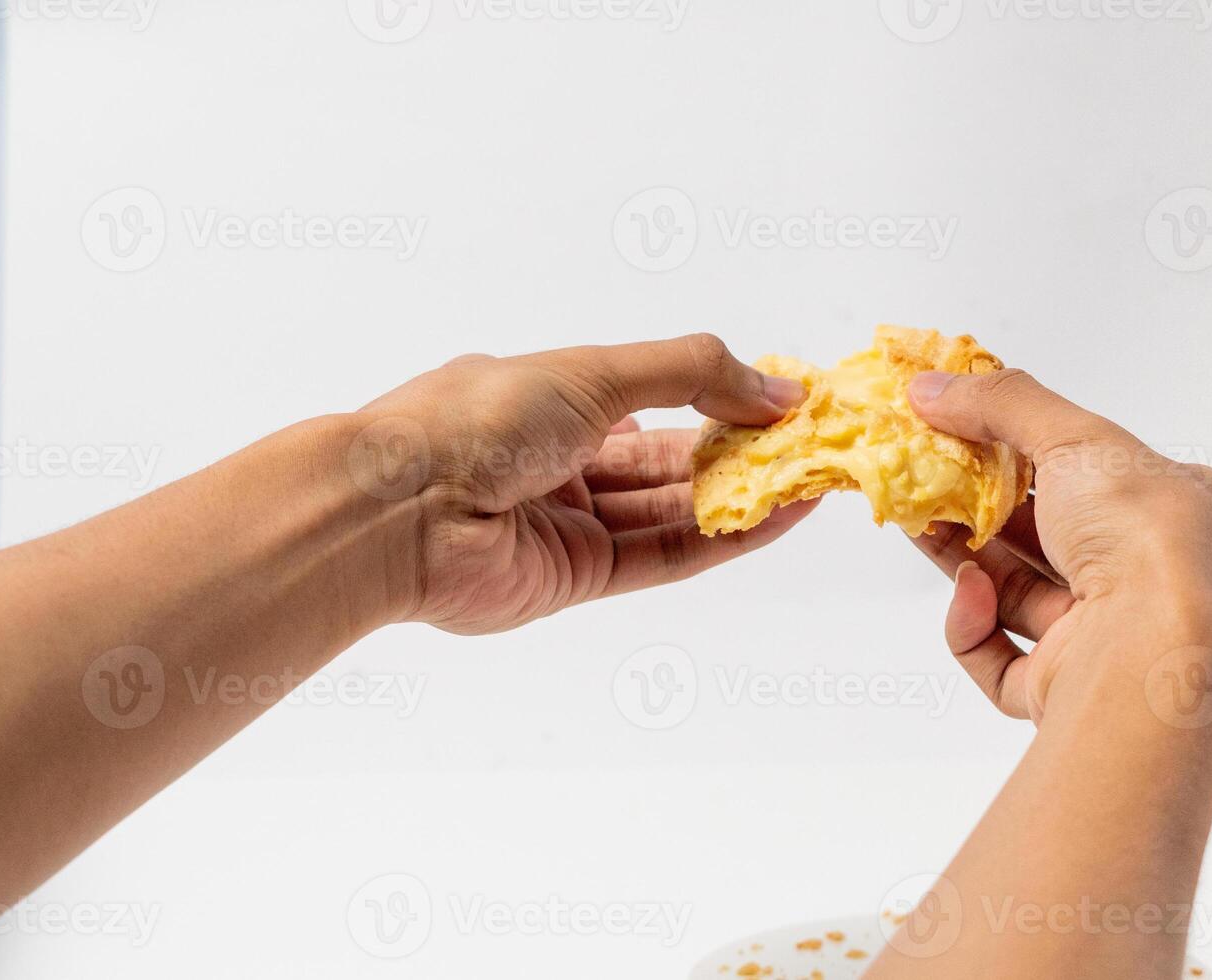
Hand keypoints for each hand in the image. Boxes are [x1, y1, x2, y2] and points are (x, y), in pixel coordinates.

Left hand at [355, 334, 816, 633]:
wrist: (399, 511)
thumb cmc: (478, 419)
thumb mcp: (595, 371)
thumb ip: (691, 374)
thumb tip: (776, 385)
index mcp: (550, 399)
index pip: (654, 398)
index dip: (719, 399)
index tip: (783, 400)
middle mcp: (559, 461)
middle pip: (669, 460)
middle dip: (741, 452)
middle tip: (812, 445)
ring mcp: (568, 524)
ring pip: (673, 510)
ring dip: (743, 496)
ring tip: (812, 480)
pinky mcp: (577, 580)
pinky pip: (662, 556)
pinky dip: (722, 538)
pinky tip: (776, 517)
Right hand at [904, 368, 1211, 723]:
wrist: (1152, 658)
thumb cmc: (1147, 539)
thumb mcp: (1078, 437)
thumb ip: (1000, 404)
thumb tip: (928, 387)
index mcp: (1199, 524)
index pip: (1116, 483)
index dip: (1043, 460)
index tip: (981, 442)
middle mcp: (1168, 590)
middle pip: (1059, 542)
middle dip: (988, 511)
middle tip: (931, 481)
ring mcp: (1121, 650)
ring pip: (1026, 601)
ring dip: (970, 561)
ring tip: (921, 525)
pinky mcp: (1075, 697)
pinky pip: (1008, 664)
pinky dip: (977, 628)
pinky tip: (970, 595)